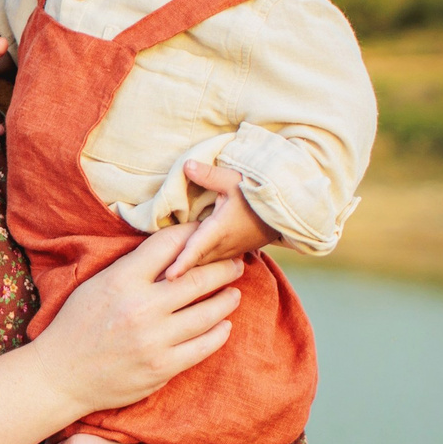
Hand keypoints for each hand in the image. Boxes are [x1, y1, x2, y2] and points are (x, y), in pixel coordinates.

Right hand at [37, 224, 242, 421]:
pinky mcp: (162, 367)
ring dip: (227, 299)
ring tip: (233, 293)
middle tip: (236, 262)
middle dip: (224, 267)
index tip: (207, 233)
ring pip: (208, 313)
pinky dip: (219, 332)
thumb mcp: (97, 285)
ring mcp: (154, 339)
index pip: (168, 244)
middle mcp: (140, 307)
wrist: (61, 374)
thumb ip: (133, 268)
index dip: (193, 234)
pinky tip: (223, 325)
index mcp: (121, 280)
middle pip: (197, 278)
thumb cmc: (77, 324)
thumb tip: (172, 251)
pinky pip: (204, 346)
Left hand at [163, 160, 278, 279]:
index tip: (170, 277)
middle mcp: (224, 245)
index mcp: (221, 229)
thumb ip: (208, 175)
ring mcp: (230, 251)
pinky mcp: (234, 252)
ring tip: (162, 275)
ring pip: (203, 263)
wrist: (287, 207)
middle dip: (177, 269)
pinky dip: (198, 264)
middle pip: (195, 260)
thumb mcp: (233, 179)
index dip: (183, 263)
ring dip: (187, 268)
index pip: (198, 248)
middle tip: (154, 278)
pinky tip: (183, 266)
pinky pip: (211, 261)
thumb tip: (186, 165)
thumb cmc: (259, 192)